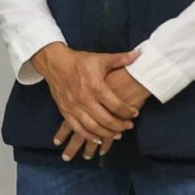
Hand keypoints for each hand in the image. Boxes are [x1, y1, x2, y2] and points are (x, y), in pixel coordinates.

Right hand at [33, 43, 141, 158]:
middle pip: (105, 119)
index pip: (116, 105)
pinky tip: (97, 138)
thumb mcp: (101, 59)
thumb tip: (139, 55)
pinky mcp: (65, 111)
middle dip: (119, 125)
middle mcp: (84, 99)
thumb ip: (121, 59)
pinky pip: (77, 128)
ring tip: (117, 134)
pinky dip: (88, 135)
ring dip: (106, 133)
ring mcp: (73, 107)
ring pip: (92, 127)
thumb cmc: (80, 61)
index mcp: (95, 87)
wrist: (55, 63)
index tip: (135, 113)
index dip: (128, 111)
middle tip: (128, 126)